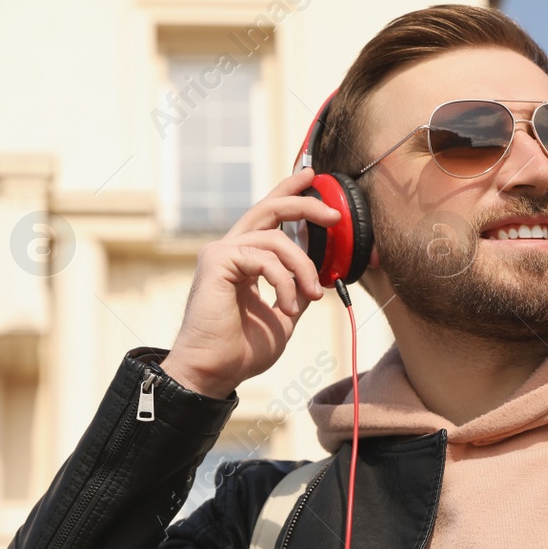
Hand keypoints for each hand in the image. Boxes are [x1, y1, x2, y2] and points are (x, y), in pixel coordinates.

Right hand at [160, 168, 339, 398]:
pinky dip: (285, 282)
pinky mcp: (217, 261)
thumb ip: (297, 288)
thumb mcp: (284, 315)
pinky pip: (265, 258)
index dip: (290, 193)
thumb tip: (319, 272)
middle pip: (269, 209)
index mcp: (243, 259)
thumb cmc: (242, 350)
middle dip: (304, 204)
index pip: (268, 217)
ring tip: (311, 296)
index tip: (312, 177)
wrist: (214, 371)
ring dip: (303, 268)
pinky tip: (287, 307)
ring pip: (276, 240)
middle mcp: (230, 249)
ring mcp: (221, 253)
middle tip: (333, 214)